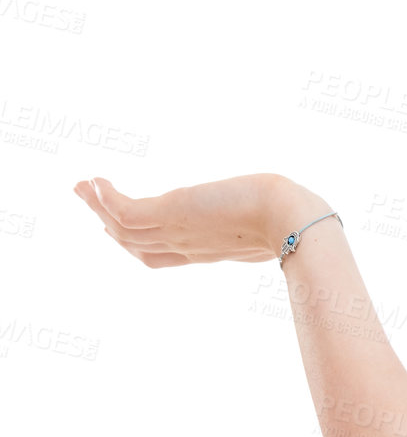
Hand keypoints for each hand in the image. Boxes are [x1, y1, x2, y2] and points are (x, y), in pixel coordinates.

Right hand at [72, 173, 323, 267]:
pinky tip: (95, 181)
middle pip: (135, 243)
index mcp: (209, 250)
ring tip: (83, 186)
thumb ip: (264, 217)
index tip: (118, 229)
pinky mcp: (171, 214)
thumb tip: (282, 201)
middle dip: (109, 224)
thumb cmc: (294, 217)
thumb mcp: (271, 219)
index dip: (136, 244)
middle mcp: (187, 245)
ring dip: (98, 205)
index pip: (161, 254)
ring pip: (123, 228)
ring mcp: (176, 232)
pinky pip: (125, 210)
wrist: (292, 220)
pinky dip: (105, 198)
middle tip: (90, 200)